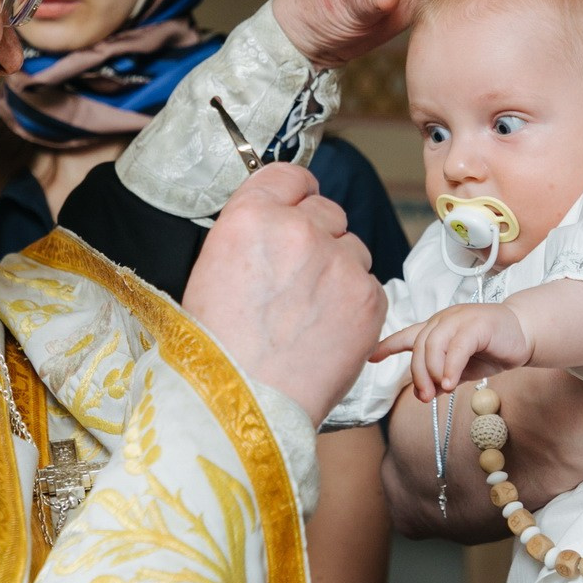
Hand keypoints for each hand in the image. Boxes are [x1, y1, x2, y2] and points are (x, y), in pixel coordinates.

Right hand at [182, 164, 384, 422]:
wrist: (244, 407)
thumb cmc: (217, 350)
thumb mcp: (212, 271)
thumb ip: (252, 236)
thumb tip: (279, 224)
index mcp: (250, 217)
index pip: (289, 175)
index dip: (294, 193)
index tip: (297, 206)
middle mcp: (298, 229)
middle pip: (326, 210)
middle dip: (318, 236)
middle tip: (299, 280)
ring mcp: (339, 262)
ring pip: (353, 248)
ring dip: (339, 271)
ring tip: (309, 316)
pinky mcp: (370, 297)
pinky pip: (370, 285)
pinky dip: (356, 305)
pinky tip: (327, 333)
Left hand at [373, 304, 529, 401]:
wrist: (526, 334)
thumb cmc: (493, 348)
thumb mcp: (462, 367)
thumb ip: (443, 376)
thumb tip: (427, 392)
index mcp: (438, 328)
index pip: (408, 335)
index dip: (387, 345)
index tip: (370, 358)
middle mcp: (445, 320)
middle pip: (419, 345)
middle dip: (418, 374)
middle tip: (425, 398)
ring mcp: (460, 319)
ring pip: (434, 344)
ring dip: (432, 371)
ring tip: (438, 391)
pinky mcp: (478, 324)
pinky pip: (457, 346)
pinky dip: (451, 366)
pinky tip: (451, 383)